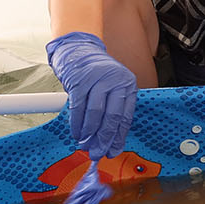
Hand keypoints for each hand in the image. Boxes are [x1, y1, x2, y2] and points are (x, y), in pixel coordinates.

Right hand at [46, 31, 136, 159]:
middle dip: (103, 139)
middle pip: (111, 117)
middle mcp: (115, 81)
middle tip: (96, 153)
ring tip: (85, 144)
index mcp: (128, 85)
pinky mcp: (80, 80)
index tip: (112, 152)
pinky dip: (77, 124)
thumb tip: (109, 142)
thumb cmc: (97, 75)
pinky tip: (76, 133)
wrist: (79, 50)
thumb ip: (113, 111)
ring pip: (94, 114)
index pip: (125, 117)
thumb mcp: (112, 88)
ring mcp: (97, 80)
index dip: (118, 138)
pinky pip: (78, 108)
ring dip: (89, 133)